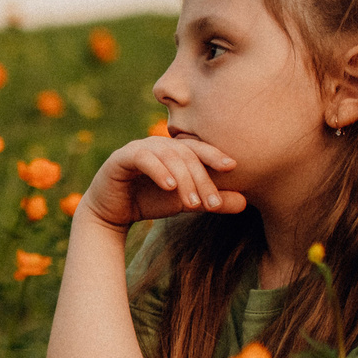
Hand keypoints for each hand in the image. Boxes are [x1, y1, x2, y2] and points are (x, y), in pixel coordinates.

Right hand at [75, 134, 244, 232]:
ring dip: (183, 179)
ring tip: (192, 203)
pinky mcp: (121, 157)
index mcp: (175, 150)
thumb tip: (245, 202)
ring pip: (168, 156)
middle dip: (201, 179)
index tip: (233, 167)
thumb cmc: (150, 201)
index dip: (215, 155)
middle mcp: (159, 144)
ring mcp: (139, 148)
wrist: (112, 212)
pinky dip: (158, 170)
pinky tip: (169, 186)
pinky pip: (143, 158)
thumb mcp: (186, 202)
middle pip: (186, 154)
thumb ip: (212, 201)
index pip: (199, 149)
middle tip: (212, 204)